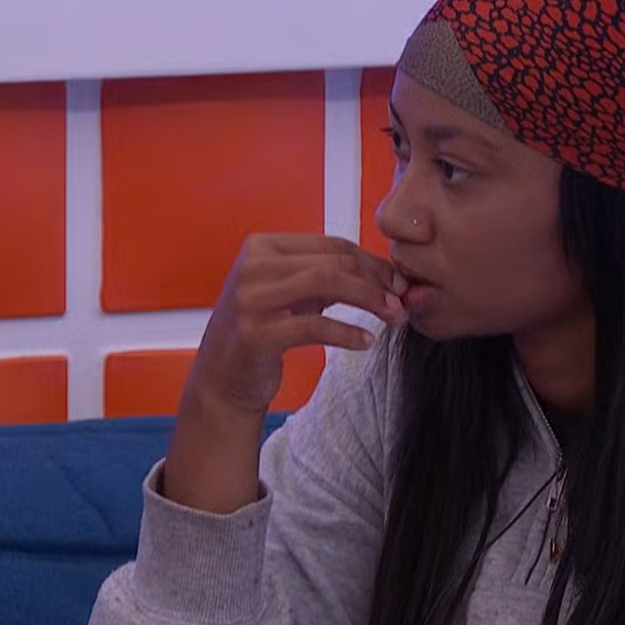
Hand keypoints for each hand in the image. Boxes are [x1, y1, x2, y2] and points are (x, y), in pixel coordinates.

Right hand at [185, 234, 407, 417]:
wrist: (221, 380)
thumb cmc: (263, 332)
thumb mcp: (293, 295)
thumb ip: (328, 277)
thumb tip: (387, 275)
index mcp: (262, 247)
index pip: (331, 244)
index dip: (372, 261)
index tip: (398, 282)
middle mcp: (253, 266)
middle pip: (334, 261)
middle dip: (377, 280)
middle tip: (402, 302)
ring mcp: (251, 298)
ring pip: (328, 283)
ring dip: (369, 299)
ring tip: (394, 317)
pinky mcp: (256, 333)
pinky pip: (315, 326)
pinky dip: (347, 333)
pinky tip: (366, 341)